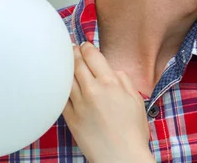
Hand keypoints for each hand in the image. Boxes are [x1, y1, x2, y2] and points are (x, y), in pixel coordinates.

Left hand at [63, 42, 153, 162]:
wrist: (120, 155)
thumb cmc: (133, 130)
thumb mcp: (136, 99)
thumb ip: (124, 81)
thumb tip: (114, 72)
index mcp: (110, 82)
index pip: (93, 56)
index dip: (87, 47)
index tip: (85, 45)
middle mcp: (92, 89)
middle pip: (77, 63)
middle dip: (73, 53)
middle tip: (71, 48)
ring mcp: (78, 103)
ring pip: (66, 78)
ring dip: (65, 67)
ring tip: (63, 61)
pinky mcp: (70, 117)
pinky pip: (61, 97)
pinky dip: (59, 87)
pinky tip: (59, 83)